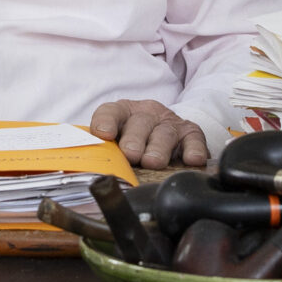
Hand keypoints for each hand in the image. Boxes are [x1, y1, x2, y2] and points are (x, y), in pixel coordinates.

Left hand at [91, 100, 209, 168]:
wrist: (165, 131)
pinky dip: (194, 149)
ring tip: (152, 162)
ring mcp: (169, 123)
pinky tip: (191, 159)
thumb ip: (103, 152)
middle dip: (134, 139)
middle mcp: (147, 114)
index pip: (111, 112)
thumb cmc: (133, 142)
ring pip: (164, 133)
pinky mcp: (190, 134)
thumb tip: (87, 169)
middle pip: (140, 123)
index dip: (106, 121)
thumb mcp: (116, 142)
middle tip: (130, 154)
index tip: (103, 133)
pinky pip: (194, 139)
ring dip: (158, 148)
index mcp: (123, 113)